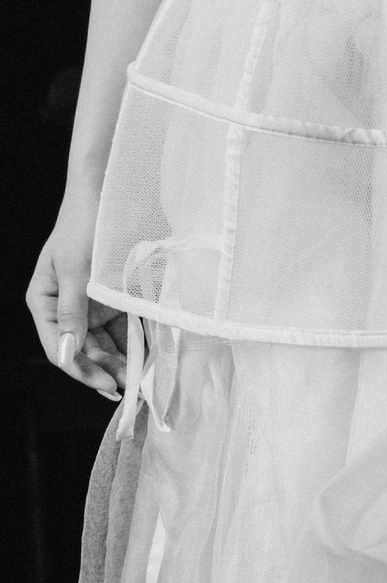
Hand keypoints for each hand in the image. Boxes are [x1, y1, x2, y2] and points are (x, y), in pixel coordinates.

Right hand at [26, 187, 126, 398]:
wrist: (107, 195)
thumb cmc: (84, 225)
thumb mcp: (75, 269)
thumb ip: (72, 311)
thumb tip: (68, 351)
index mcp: (45, 302)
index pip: (58, 347)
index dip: (80, 370)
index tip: (105, 384)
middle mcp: (65, 309)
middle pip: (82, 350)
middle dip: (104, 370)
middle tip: (129, 387)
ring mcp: (89, 307)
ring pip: (103, 345)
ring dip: (119, 362)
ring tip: (139, 378)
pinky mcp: (111, 302)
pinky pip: (121, 330)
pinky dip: (132, 344)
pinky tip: (145, 357)